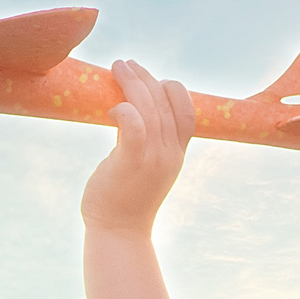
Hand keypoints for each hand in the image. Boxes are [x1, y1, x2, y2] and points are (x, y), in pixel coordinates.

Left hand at [82, 59, 193, 236]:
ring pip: (148, 108)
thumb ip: (146, 143)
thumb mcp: (146, 168)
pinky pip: (133, 125)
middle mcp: (170, 154)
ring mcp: (153, 158)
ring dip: (132, 82)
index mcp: (177, 154)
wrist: (119, 234)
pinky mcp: (131, 163)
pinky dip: (125, 109)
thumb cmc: (125, 200)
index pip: (187, 111)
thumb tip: (130, 116)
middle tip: (125, 64)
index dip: (171, 89)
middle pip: (165, 102)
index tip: (149, 80)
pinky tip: (112, 106)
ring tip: (117, 67)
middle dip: (144, 77)